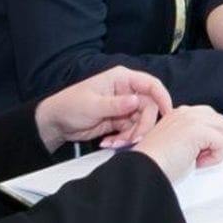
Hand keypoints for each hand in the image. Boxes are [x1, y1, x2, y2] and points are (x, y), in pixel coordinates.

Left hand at [35, 67, 173, 152]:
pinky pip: (131, 131)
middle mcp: (127, 91)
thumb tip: (137, 101)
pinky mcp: (120, 120)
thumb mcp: (92, 105)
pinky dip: (123, 140)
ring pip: (141, 122)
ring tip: (115, 143)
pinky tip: (109, 143)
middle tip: (134, 139)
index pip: (151, 85)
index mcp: (122, 79)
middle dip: (143, 125)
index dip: (162, 97)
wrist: (54, 123)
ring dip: (131, 136)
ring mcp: (124, 107)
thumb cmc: (68, 105)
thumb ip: (116, 104)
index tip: (168, 113)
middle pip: (149, 107)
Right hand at [134, 106, 222, 182]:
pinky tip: (196, 162)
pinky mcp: (198, 130)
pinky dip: (214, 158)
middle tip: (199, 157)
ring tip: (196, 159)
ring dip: (216, 149)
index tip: (198, 153)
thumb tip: (217, 142)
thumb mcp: (179, 144)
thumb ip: (196, 137)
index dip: (211, 138)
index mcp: (180, 114)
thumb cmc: (155, 164)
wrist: (142, 170)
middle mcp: (187, 112)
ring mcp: (193, 119)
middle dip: (217, 141)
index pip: (211, 118)